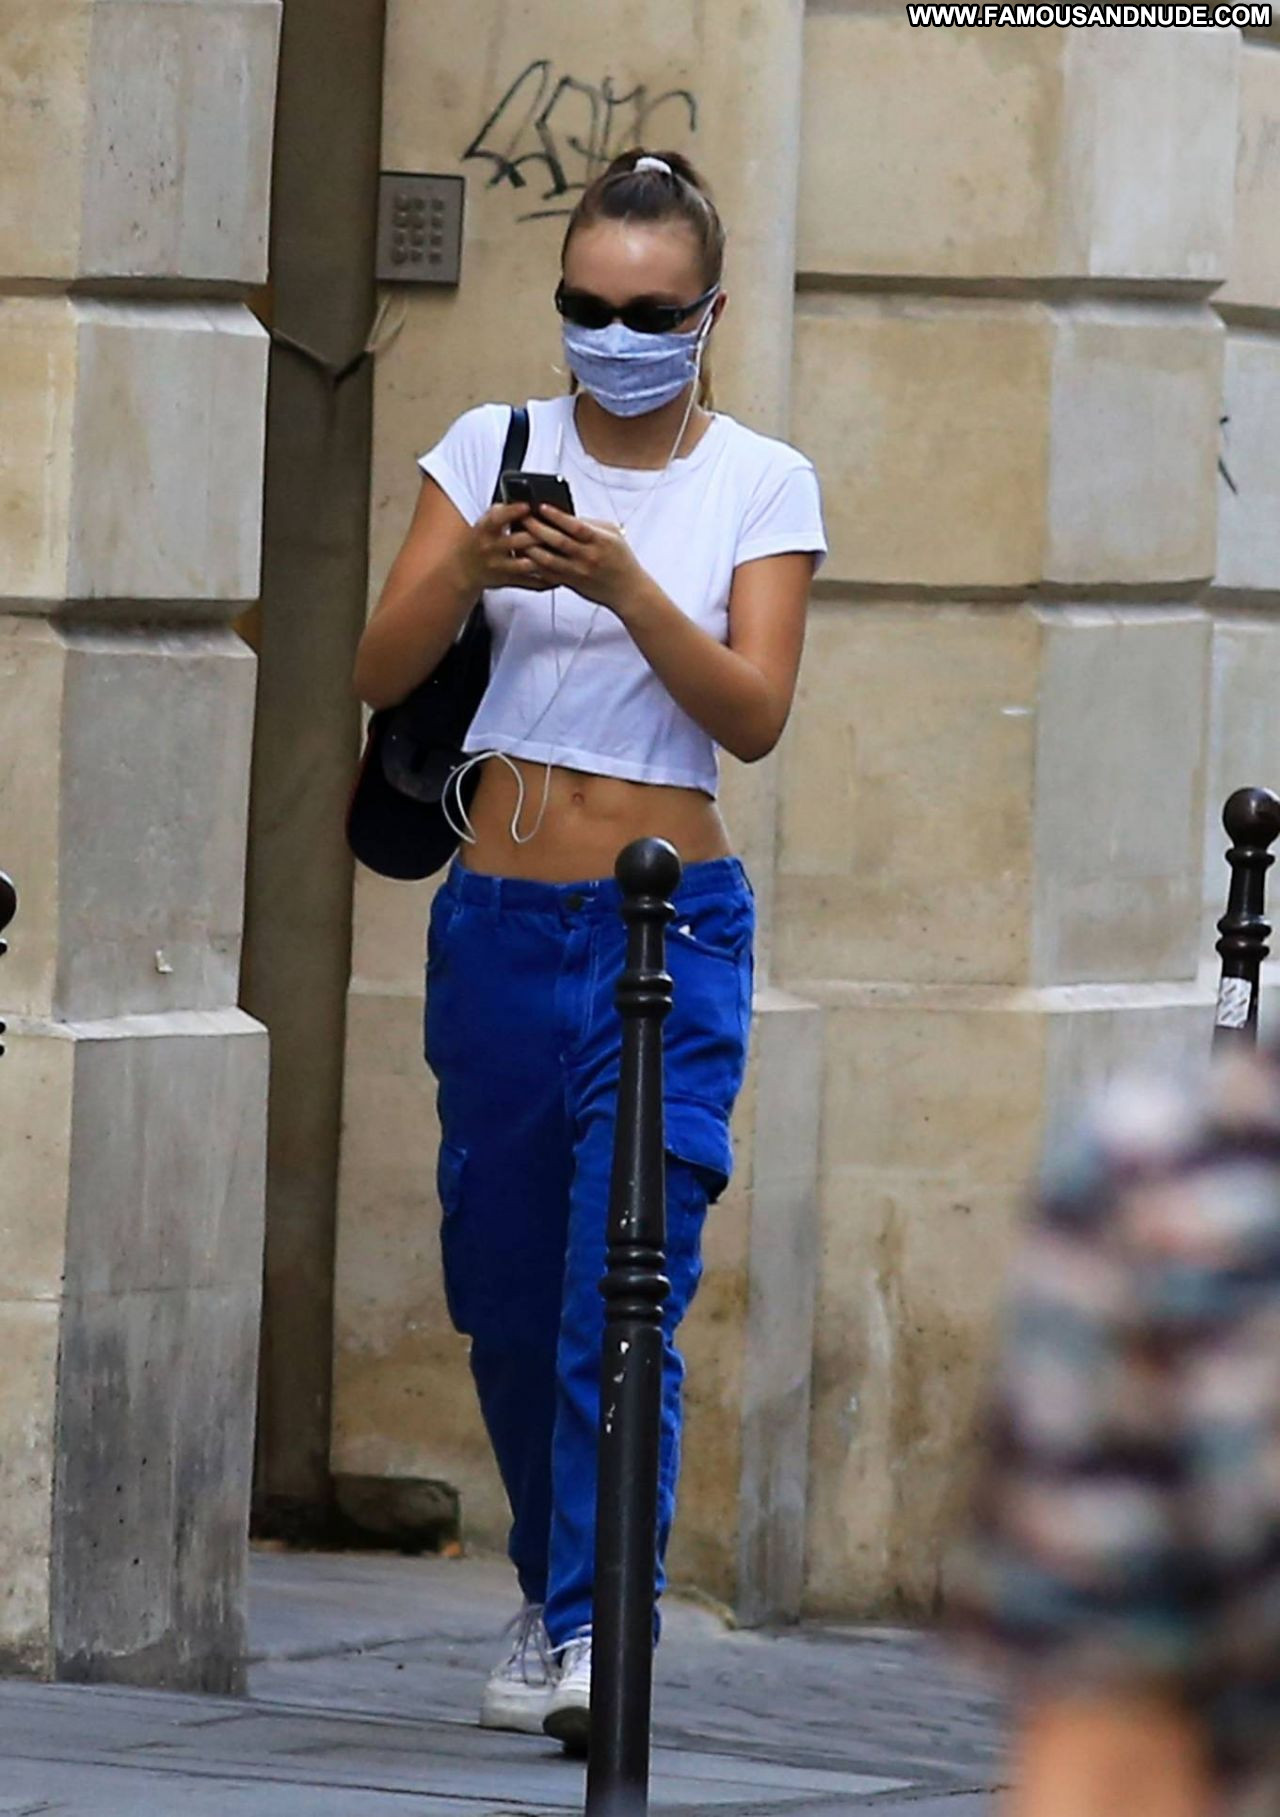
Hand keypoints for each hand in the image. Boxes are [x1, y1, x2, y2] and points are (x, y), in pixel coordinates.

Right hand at [457, 502, 554, 593]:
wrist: (465, 568)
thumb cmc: (481, 539)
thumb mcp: (486, 521)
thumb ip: (504, 510)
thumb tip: (528, 497)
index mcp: (485, 529)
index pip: (497, 518)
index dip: (513, 511)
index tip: (528, 505)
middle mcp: (491, 548)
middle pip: (517, 541)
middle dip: (538, 535)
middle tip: (557, 529)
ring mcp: (500, 566)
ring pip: (525, 564)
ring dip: (544, 559)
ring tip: (562, 553)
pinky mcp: (508, 581)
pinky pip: (529, 583)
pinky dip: (546, 581)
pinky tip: (560, 576)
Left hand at [523, 506, 649, 613]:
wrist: (628, 591)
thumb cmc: (621, 559)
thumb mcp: (613, 535)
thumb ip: (591, 524)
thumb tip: (565, 514)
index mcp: (600, 541)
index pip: (575, 526)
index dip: (557, 516)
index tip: (541, 506)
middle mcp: (588, 557)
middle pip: (557, 541)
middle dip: (537, 528)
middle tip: (522, 518)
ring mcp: (578, 572)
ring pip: (548, 560)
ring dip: (530, 548)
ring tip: (518, 537)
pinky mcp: (571, 583)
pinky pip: (548, 574)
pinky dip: (534, 564)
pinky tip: (524, 556)